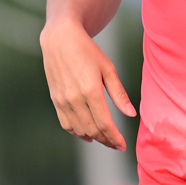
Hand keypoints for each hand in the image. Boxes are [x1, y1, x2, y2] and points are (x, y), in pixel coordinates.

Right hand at [40, 20, 135, 150]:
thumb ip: (119, 94)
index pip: (104, 123)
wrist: (60, 39)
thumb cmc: (88, 51)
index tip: (123, 145)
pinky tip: (87, 133)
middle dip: (106, 140)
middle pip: (92, 130)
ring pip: (79, 130)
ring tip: (104, 139)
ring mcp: (62, 100)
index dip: (115, 138)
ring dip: (93, 137)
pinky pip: (66, 124)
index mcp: (90, 90)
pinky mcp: (55, 100)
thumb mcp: (108, 69)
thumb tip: (131, 114)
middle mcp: (74, 99)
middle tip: (116, 143)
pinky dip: (77, 132)